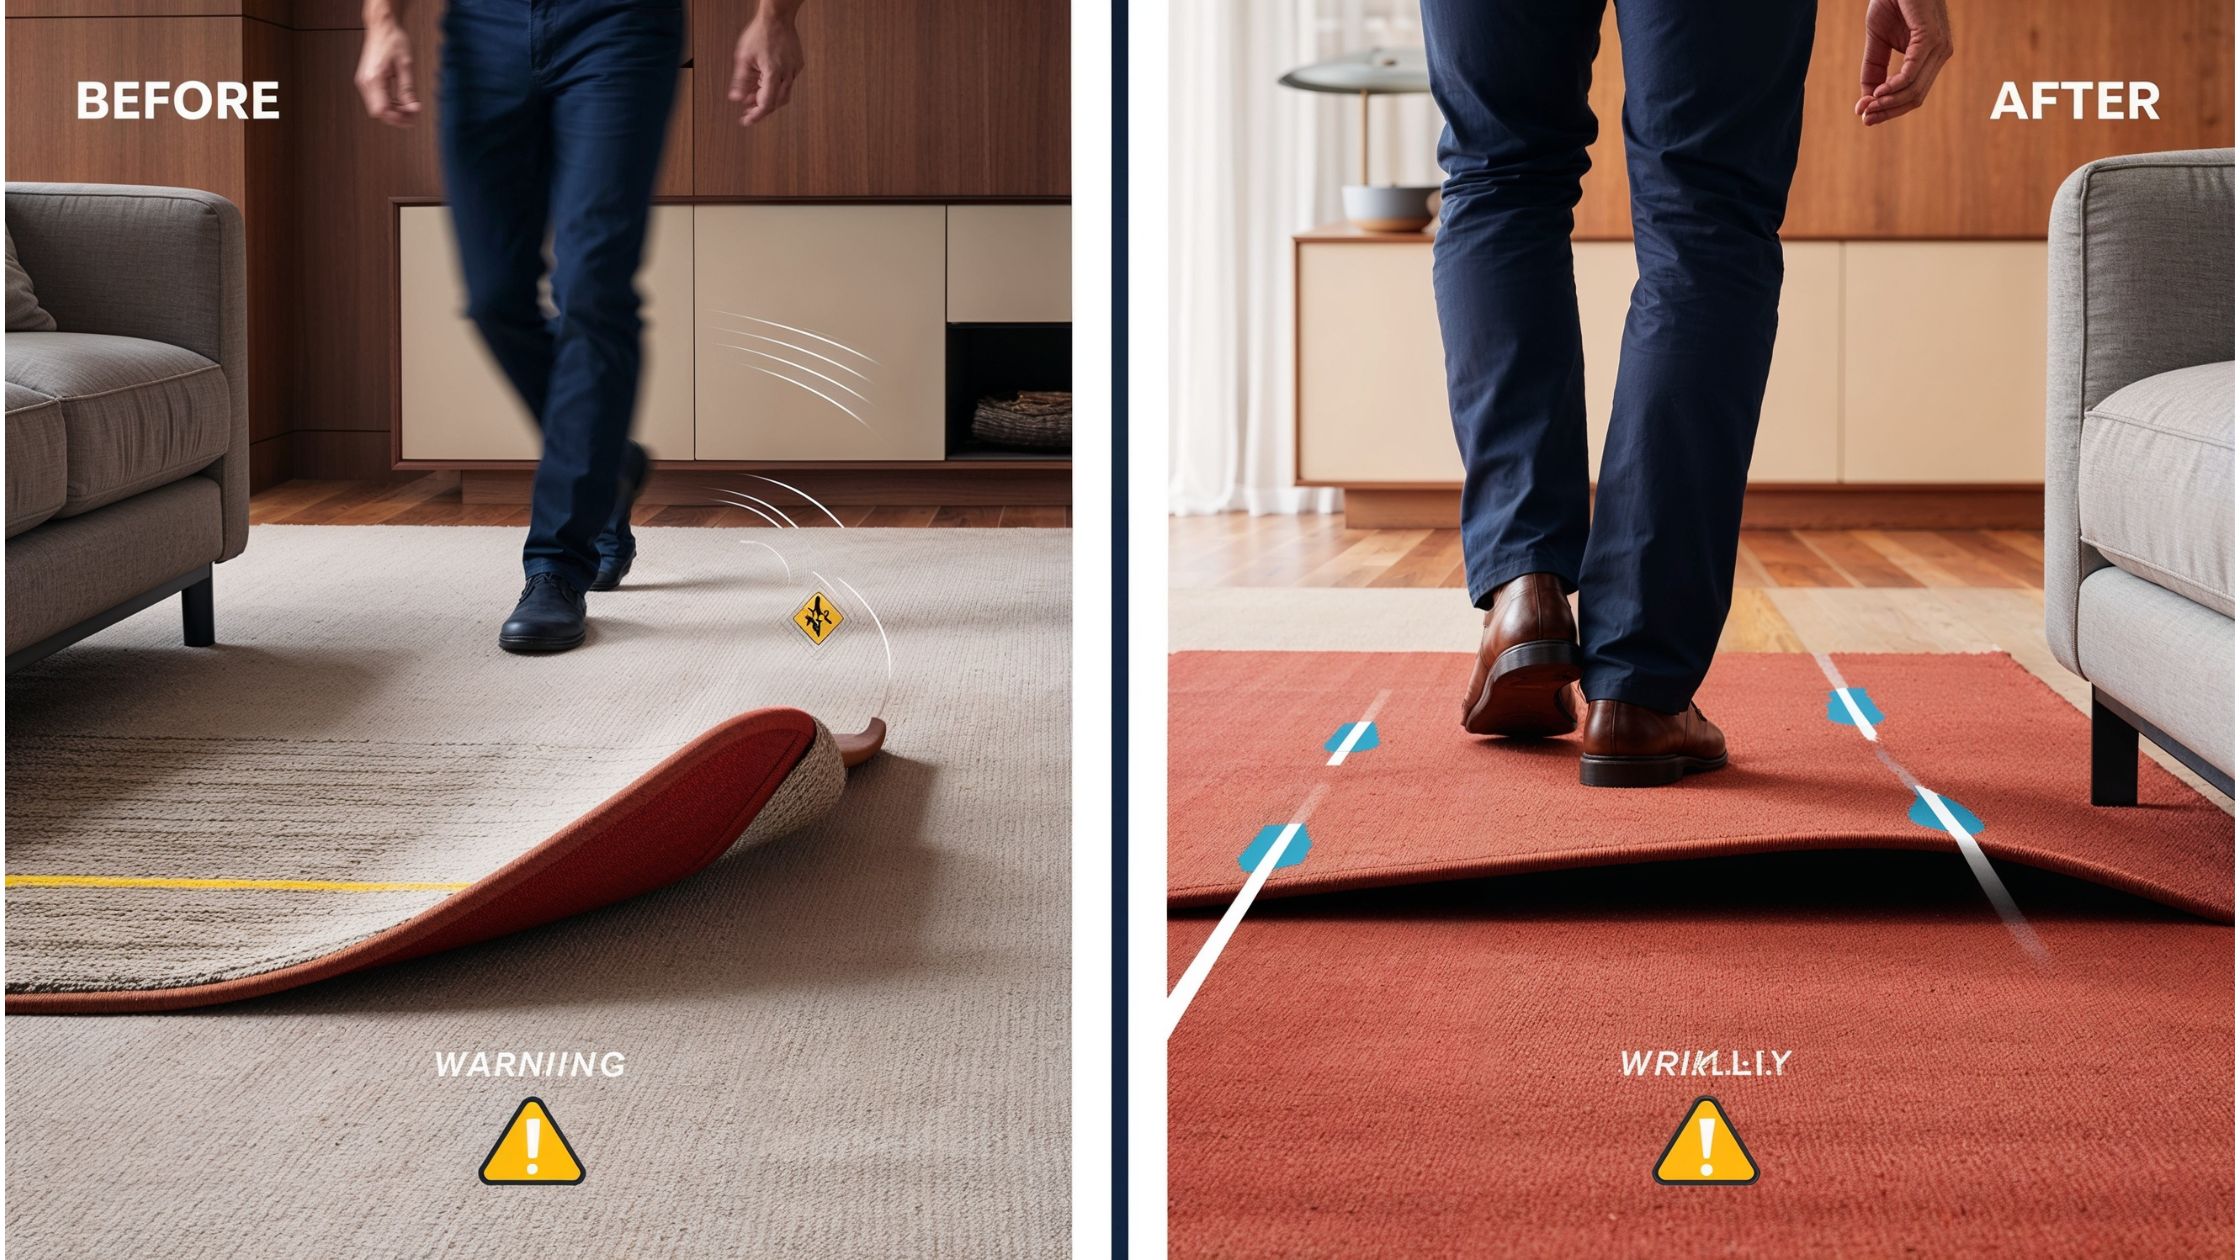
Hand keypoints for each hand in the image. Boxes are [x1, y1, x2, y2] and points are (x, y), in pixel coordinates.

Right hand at [355, 19, 420, 126]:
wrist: (383, 27)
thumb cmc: (393, 40)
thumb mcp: (406, 66)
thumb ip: (408, 89)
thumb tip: (413, 108)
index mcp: (374, 79)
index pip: (382, 110)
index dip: (398, 118)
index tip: (413, 118)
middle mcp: (365, 82)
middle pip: (378, 112)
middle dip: (396, 117)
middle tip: (413, 116)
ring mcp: (364, 81)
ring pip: (377, 107)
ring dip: (393, 111)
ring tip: (409, 109)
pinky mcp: (367, 80)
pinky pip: (376, 99)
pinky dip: (389, 103)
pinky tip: (401, 102)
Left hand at [730, 13, 804, 125]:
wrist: (777, 18)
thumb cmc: (761, 33)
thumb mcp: (744, 58)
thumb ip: (741, 81)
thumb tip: (736, 98)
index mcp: (773, 74)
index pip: (766, 104)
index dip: (756, 115)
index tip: (747, 121)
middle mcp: (787, 74)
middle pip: (776, 103)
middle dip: (761, 108)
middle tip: (748, 110)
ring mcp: (794, 70)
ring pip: (783, 94)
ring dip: (768, 98)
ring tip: (753, 95)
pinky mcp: (797, 65)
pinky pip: (787, 82)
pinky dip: (775, 87)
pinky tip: (764, 81)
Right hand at [1857, 0, 1952, 125]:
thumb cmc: (1891, 2)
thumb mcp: (1877, 42)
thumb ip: (1875, 70)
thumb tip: (1866, 103)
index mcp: (1930, 57)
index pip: (1913, 94)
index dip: (1889, 110)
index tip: (1865, 118)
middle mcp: (1939, 54)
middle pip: (1915, 97)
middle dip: (1888, 111)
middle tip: (1864, 117)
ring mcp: (1938, 46)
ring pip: (1914, 89)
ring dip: (1888, 103)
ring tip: (1867, 107)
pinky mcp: (1930, 37)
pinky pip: (1912, 72)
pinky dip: (1893, 86)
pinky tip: (1877, 92)